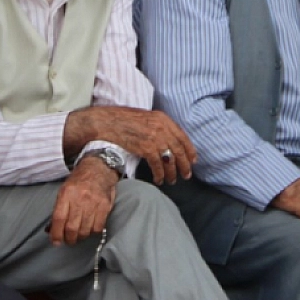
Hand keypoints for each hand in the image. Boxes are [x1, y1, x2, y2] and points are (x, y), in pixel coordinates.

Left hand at [50, 157, 117, 245]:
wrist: (99, 169)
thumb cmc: (78, 181)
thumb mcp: (64, 190)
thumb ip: (59, 209)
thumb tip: (52, 229)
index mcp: (67, 193)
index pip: (59, 218)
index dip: (56, 234)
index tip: (55, 241)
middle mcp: (80, 198)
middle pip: (72, 227)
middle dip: (69, 239)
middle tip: (68, 240)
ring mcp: (94, 203)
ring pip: (85, 230)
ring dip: (80, 237)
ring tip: (79, 235)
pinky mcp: (105, 206)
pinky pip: (98, 227)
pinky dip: (92, 232)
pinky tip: (90, 229)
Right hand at [64, 107, 195, 184]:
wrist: (106, 122)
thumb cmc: (122, 120)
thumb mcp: (145, 118)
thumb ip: (158, 127)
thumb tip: (168, 141)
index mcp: (163, 118)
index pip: (182, 136)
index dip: (189, 150)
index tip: (193, 160)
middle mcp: (162, 127)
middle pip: (179, 149)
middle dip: (184, 164)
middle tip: (186, 175)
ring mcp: (155, 137)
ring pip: (170, 159)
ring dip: (172, 172)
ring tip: (172, 181)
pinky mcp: (146, 147)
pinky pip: (158, 165)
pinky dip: (160, 174)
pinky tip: (159, 180)